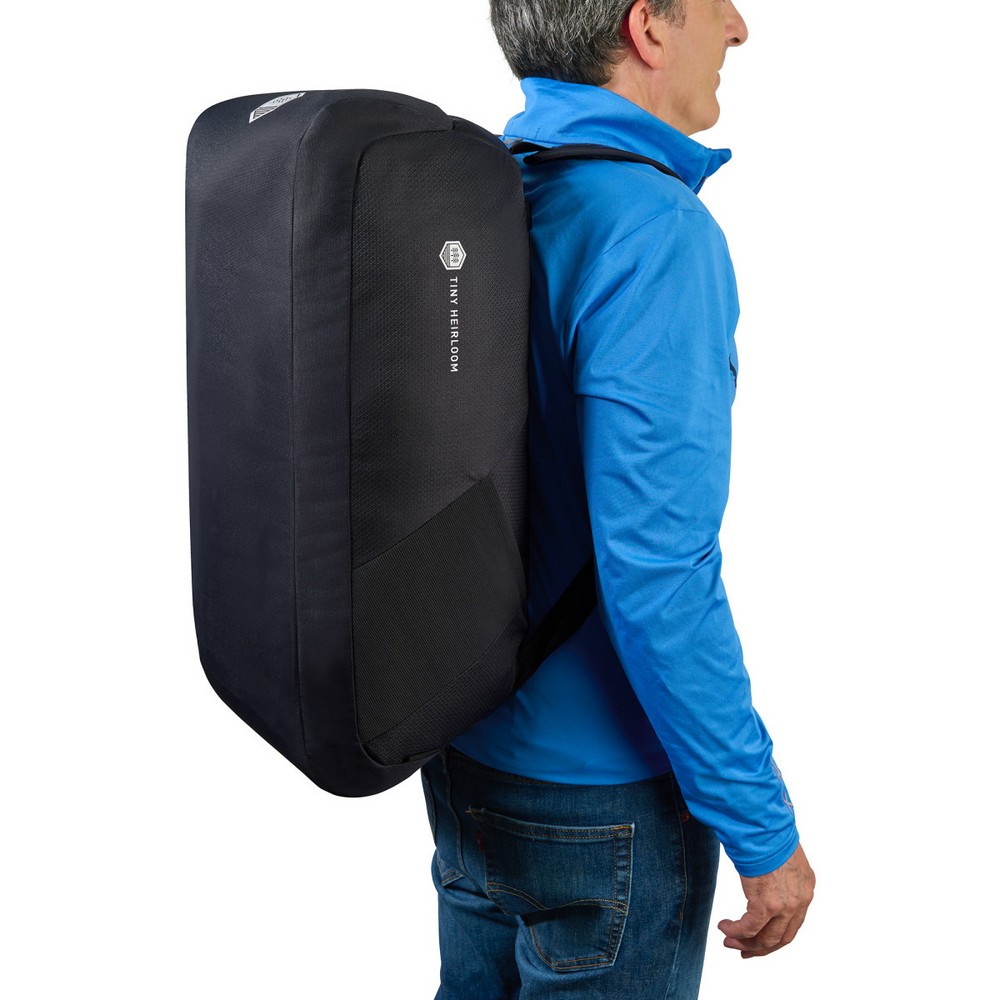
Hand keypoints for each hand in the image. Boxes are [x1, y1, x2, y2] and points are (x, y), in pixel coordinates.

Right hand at [717, 843, 814, 957]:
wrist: (764, 828)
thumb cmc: (769, 834)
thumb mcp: (783, 857)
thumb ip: (780, 874)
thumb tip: (766, 879)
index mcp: (805, 889)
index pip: (793, 923)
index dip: (775, 936)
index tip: (760, 940)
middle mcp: (799, 902)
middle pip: (782, 937)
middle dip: (761, 947)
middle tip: (744, 950)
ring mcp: (784, 905)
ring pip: (766, 939)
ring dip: (746, 943)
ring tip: (729, 941)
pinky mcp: (766, 904)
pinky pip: (750, 928)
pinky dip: (736, 930)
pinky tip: (724, 926)